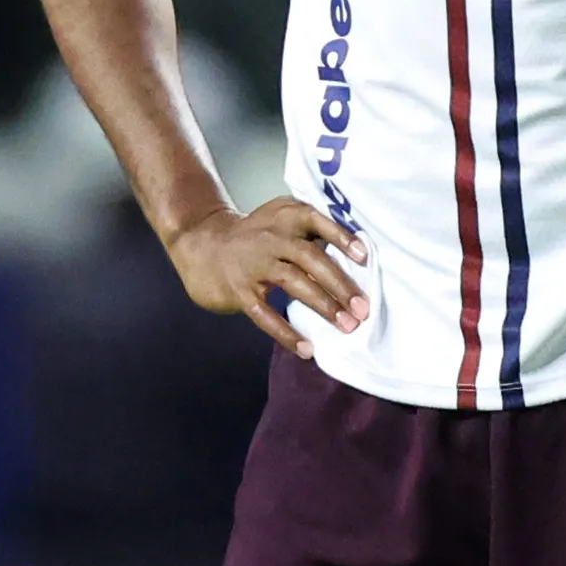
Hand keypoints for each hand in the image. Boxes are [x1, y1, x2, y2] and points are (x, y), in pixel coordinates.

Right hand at [170, 197, 366, 359]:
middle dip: (340, 285)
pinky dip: (287, 333)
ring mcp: (253, 264)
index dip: (341, 237)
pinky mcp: (238, 290)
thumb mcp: (281, 223)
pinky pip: (265, 314)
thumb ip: (312, 235)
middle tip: (363, 308)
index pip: (317, 221)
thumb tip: (357, 265)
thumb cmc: (256, 238)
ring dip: (323, 306)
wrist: (201, 244)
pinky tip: (307, 348)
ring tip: (347, 326)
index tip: (364, 257)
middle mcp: (271, 237)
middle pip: (311, 257)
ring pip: (293, 282)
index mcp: (286, 217)